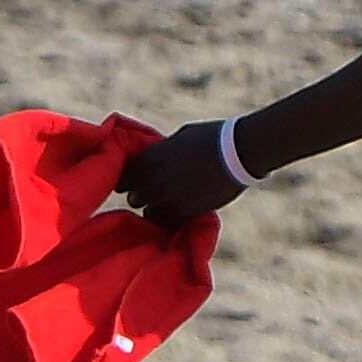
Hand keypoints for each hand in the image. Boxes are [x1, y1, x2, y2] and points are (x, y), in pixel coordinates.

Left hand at [116, 124, 245, 230]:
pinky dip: (173, 220)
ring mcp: (166, 200)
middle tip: (159, 193)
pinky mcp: (185, 214)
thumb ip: (163, 151)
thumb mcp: (180, 137)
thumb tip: (158, 157)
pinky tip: (183, 212)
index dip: (130, 180)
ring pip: (148, 214)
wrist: (239, 152)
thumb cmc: (212, 137)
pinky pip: (168, 224)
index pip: (121, 178)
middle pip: (133, 198)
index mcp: (146, 159)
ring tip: (173, 205)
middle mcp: (150, 182)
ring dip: (158, 210)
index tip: (138, 181)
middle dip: (144, 196)